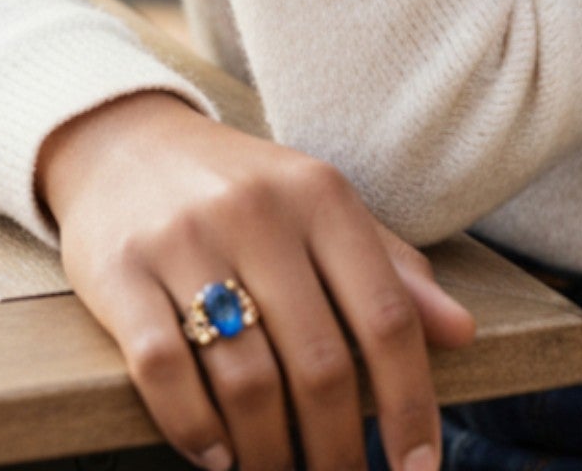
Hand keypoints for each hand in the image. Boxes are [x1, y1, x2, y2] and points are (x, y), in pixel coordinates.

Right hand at [37, 90, 478, 470]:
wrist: (124, 142)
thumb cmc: (243, 191)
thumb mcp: (322, 208)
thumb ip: (390, 268)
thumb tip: (462, 334)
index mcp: (321, 193)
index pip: (386, 315)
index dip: (411, 403)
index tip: (418, 469)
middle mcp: (257, 210)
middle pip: (320, 364)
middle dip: (338, 450)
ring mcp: (184, 238)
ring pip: (246, 380)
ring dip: (269, 453)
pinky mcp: (119, 270)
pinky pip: (164, 372)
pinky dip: (195, 430)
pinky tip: (216, 455)